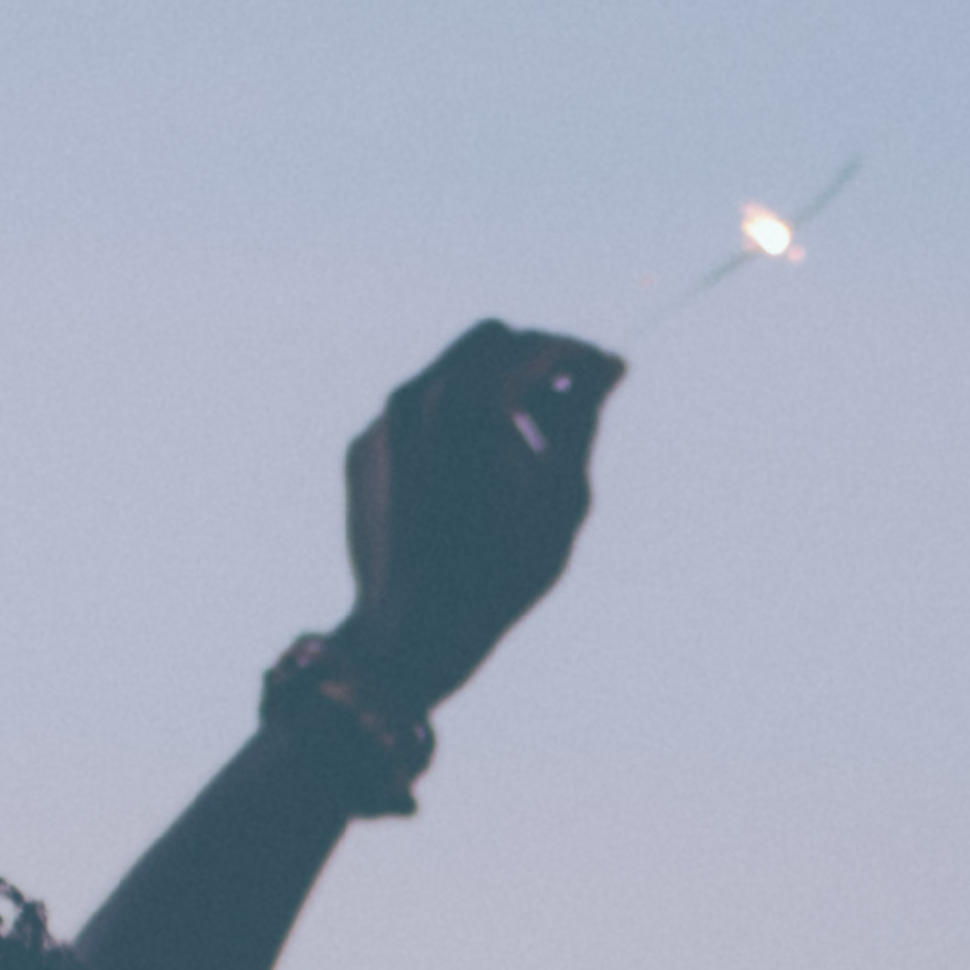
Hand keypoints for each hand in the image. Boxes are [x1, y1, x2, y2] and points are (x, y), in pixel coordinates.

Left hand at [337, 322, 614, 701]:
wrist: (412, 630)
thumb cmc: (502, 569)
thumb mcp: (563, 495)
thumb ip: (583, 418)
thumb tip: (606, 369)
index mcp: (473, 396)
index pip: (542, 347)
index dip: (583, 356)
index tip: (608, 372)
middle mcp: (418, 393)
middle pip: (492, 340)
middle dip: (534, 359)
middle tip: (569, 394)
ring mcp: (383, 420)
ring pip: (448, 371)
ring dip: (491, 387)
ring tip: (522, 438)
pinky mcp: (362, 450)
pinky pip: (415, 414)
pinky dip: (450, 424)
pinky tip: (471, 473)